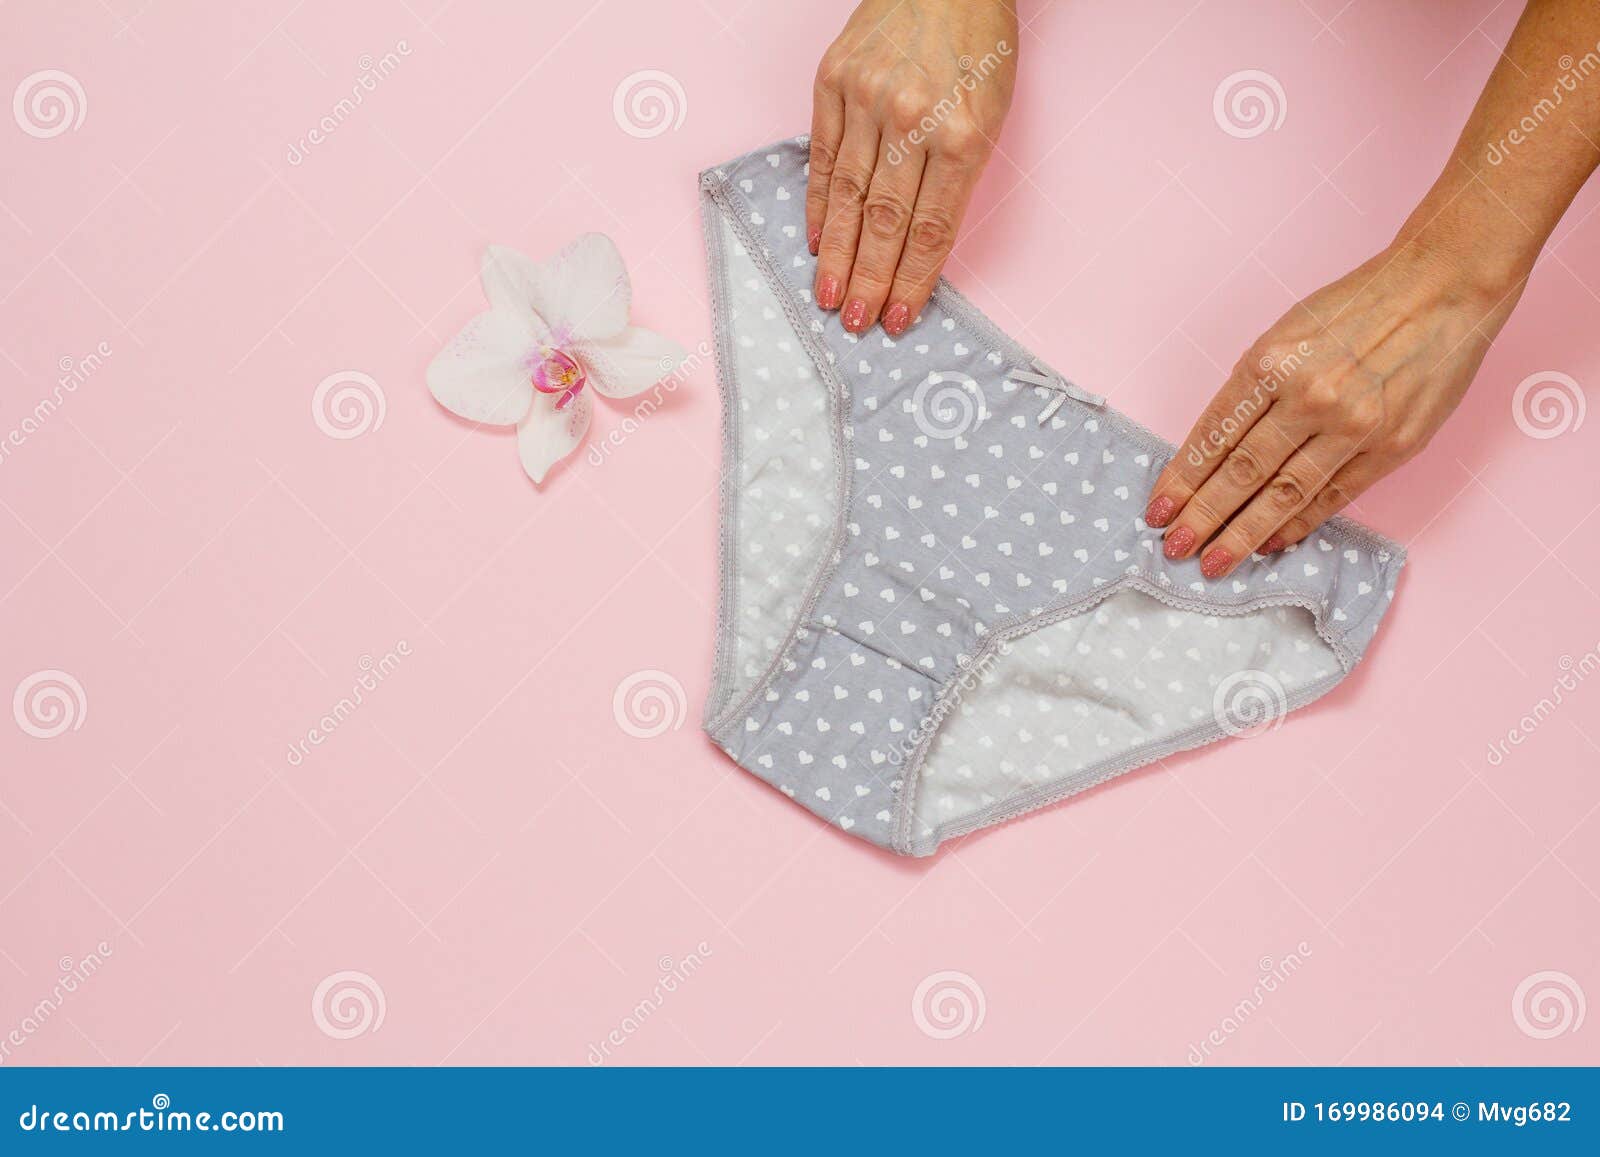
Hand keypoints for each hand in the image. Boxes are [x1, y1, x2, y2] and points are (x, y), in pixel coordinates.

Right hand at [808, 0, 1017, 335]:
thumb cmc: (978, 46)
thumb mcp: (992, 111)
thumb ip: (958, 174)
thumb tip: (920, 243)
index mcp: (964, 133)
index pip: (932, 227)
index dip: (913, 279)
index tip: (900, 317)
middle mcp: (913, 119)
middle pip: (886, 221)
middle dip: (870, 280)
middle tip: (856, 323)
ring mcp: (869, 99)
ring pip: (850, 195)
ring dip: (838, 255)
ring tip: (830, 297)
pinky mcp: (833, 81)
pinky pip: (823, 156)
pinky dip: (820, 203)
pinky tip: (817, 240)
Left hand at [1143, 243, 1520, 577]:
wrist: (1442, 288)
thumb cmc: (1357, 306)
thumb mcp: (1286, 332)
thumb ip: (1253, 388)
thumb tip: (1216, 449)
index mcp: (1271, 362)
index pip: (1214, 436)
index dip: (1182, 480)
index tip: (1158, 510)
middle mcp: (1309, 396)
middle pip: (1242, 472)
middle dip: (1202, 517)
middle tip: (1174, 548)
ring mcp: (1353, 425)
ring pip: (1285, 493)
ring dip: (1244, 534)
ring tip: (1214, 563)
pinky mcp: (1392, 447)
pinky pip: (1334, 496)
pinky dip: (1300, 523)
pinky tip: (1272, 543)